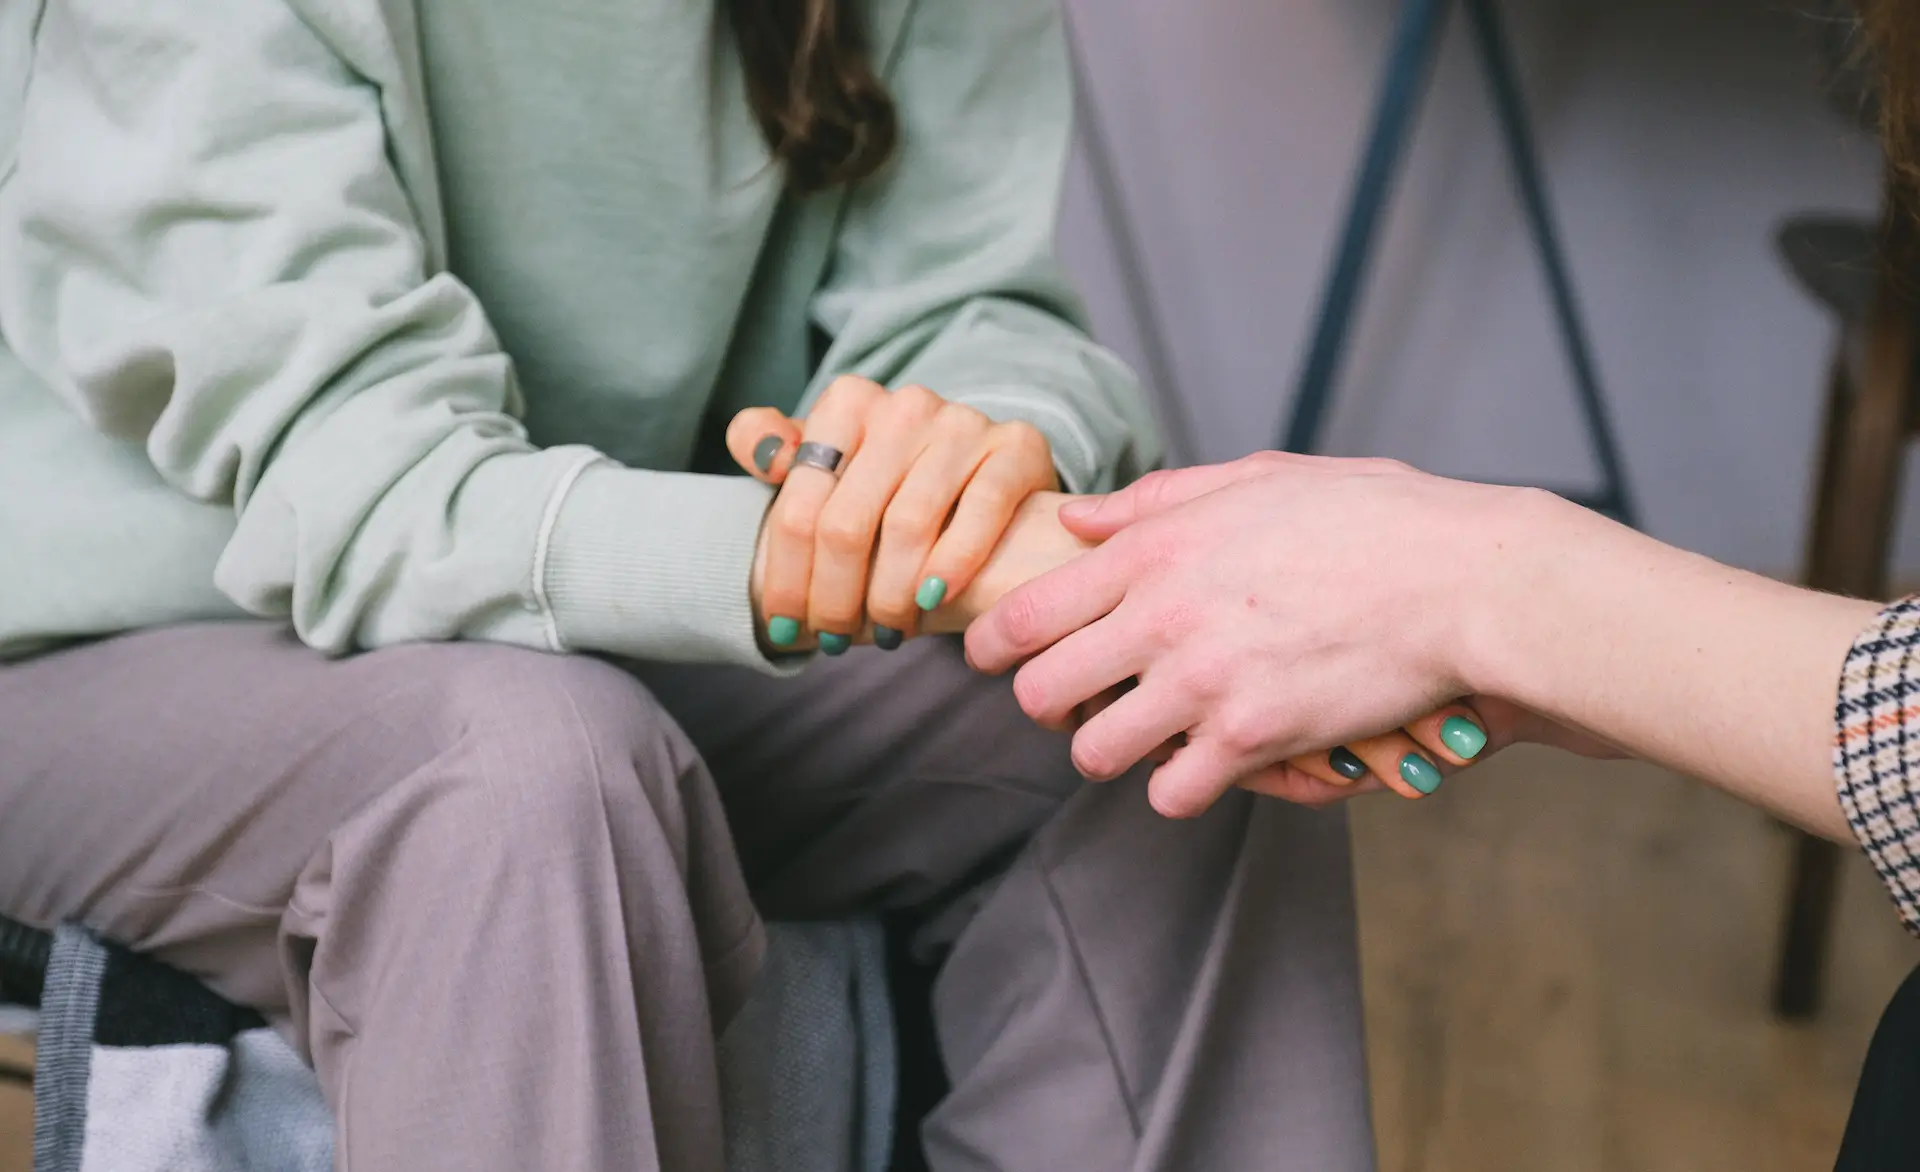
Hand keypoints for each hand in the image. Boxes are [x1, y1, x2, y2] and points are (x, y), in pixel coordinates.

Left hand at [728, 377, 1056, 651]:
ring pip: (908, 526)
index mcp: (848, 402)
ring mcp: (963, 423)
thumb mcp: (824, 460)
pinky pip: (980, 511)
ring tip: (887, 632)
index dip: (787, 578)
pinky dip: (953, 564)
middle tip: (835, 641)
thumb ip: (772, 447)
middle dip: (835, 598)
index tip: (784, 628)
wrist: (983, 470)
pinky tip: (933, 601)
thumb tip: (763, 454)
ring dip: (891, 596)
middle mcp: (904, 405)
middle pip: (847, 524)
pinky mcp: (1016, 446)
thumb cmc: (887, 481)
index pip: (800, 506)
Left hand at [964, 452, 1606, 816]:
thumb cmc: (1371, 520)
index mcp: (1155, 548)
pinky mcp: (1252, 738)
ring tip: (1142, 737)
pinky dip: (1180, 786)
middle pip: (1039, 692)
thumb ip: (1158, 500)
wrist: (1462, 580)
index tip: (992, 657)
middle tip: (1074, 704)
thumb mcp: (1258, 479)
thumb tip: (1079, 517)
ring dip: (1111, 750)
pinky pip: (1171, 792)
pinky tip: (1203, 764)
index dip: (991, 645)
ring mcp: (1203, 682)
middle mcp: (1162, 616)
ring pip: (1094, 752)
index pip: (1025, 612)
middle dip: (1046, 705)